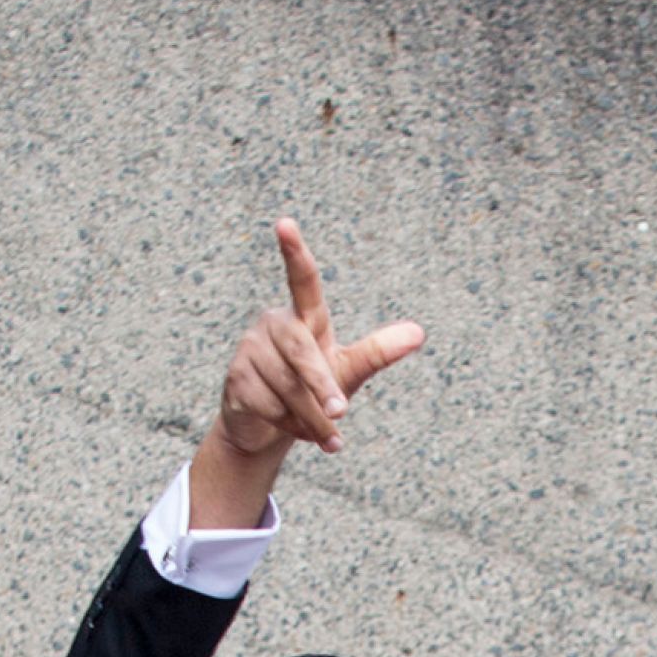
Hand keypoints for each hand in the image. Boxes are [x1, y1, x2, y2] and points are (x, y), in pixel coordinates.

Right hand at [189, 220, 428, 524]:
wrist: (270, 429)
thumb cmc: (315, 391)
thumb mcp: (349, 370)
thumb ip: (377, 352)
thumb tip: (419, 332)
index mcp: (306, 318)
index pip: (303, 282)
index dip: (295, 253)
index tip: (284, 224)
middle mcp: (275, 325)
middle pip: (302, 352)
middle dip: (322, 385)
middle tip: (340, 412)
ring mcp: (251, 349)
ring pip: (288, 388)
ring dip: (311, 418)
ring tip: (323, 433)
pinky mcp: (236, 377)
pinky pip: (269, 406)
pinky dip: (291, 427)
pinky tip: (293, 430)